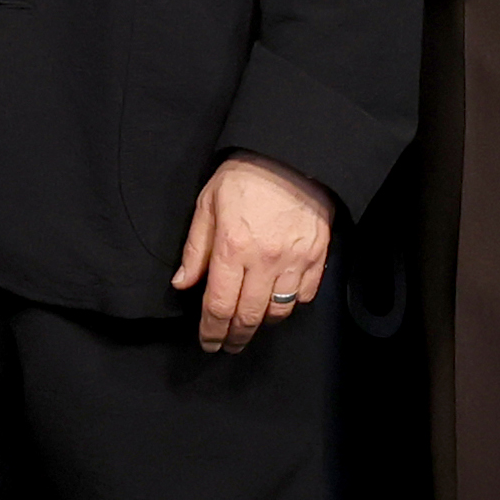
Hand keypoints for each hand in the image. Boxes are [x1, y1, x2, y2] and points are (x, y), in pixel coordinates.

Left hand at [169, 153, 332, 355]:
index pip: (218, 306)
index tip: (208, 343)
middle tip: (228, 345)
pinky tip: (278, 300)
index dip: (211, 332)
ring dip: (262, 324)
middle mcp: (264, 260)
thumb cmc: (246, 174)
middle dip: (235, 338)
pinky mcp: (317, 256)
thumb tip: (182, 283)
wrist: (293, 154)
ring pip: (278, 312)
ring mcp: (294, 261)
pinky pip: (304, 296)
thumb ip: (195, 248)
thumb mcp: (208, 203)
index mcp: (232, 248)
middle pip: (248, 317)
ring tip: (251, 323)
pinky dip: (291, 304)